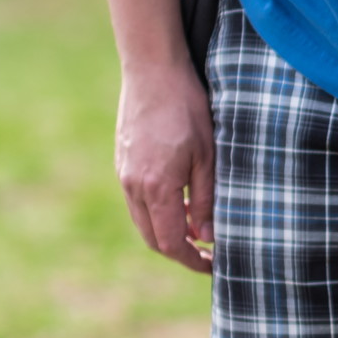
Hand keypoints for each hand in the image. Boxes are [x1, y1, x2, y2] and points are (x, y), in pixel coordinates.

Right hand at [115, 60, 214, 272]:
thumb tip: (206, 237)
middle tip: (208, 256)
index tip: (214, 266)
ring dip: (168, 233)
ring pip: (143, 221)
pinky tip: (181, 205)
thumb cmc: (188, 110)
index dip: (192, 261)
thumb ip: (205, 200)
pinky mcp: (123, 162)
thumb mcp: (208, 157)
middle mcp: (133, 185)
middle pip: (153, 238)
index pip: (170, 242)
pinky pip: (137, 201)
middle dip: (180, 252)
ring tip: (198, 232)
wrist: (153, 71)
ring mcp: (124, 173)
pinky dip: (158, 213)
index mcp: (156, 187)